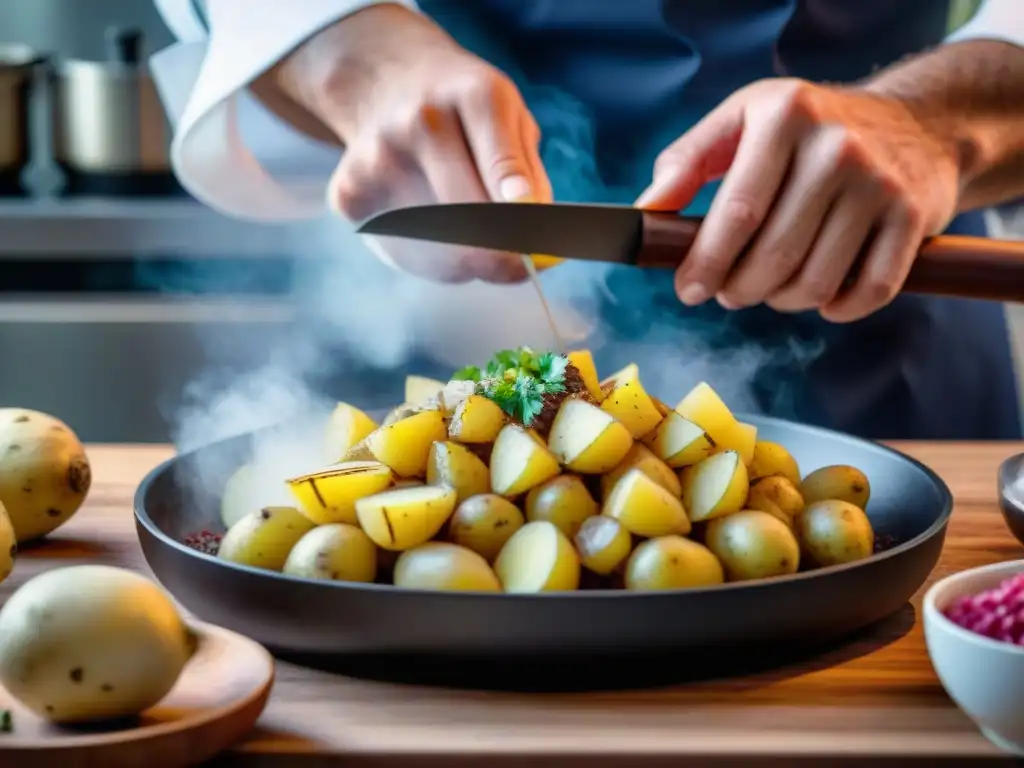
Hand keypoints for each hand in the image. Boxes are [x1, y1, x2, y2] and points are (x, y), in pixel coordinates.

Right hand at [282, 3, 550, 282]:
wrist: (384, 82)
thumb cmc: (465, 113)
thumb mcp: (509, 120)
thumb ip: (528, 177)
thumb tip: (542, 253)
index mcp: (473, 95)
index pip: (502, 161)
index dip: (518, 210)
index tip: (534, 244)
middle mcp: (422, 121)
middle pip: (467, 217)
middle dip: (500, 256)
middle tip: (519, 268)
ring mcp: (379, 157)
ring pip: (437, 247)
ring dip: (468, 262)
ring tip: (473, 238)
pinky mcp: (349, 193)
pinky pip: (403, 254)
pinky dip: (430, 260)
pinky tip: (433, 232)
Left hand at [636, 79, 961, 321]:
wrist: (917, 124)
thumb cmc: (810, 129)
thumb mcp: (744, 118)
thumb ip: (688, 160)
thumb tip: (647, 210)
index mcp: (784, 117)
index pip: (736, 213)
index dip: (707, 263)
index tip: (689, 290)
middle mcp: (836, 148)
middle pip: (773, 257)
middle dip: (740, 289)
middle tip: (729, 292)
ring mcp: (879, 183)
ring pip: (815, 282)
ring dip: (783, 301)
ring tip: (772, 288)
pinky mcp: (914, 218)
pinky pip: (870, 291)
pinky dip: (839, 309)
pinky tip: (823, 299)